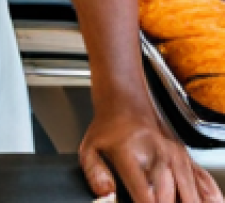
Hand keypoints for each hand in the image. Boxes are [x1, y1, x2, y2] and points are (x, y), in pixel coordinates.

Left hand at [80, 105, 221, 202]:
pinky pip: (207, 187)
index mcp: (131, 154)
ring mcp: (177, 158)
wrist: (125, 103)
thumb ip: (94, 174)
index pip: (144, 195)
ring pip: (192, 196)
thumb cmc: (108, 130)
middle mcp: (158, 155)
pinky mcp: (189, 161)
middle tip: (151, 202)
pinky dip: (205, 199)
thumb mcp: (89, 148)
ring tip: (173, 201)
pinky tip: (200, 202)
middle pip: (170, 200)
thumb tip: (106, 194)